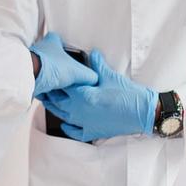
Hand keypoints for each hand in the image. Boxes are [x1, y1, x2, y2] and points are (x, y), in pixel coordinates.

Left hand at [30, 32, 98, 95]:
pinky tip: (49, 95)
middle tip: (68, 77)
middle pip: (54, 58)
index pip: (60, 39)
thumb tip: (94, 79)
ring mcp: (33, 63)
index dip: (66, 46)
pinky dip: (43, 89)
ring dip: (51, 81)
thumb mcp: (77, 71)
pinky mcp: (28, 75)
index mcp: (52, 42)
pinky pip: (38, 83)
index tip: (71, 53)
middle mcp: (40, 50)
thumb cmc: (49, 67)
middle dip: (60, 69)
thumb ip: (88, 75)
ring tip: (59, 89)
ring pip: (45, 72)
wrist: (28, 78)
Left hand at [41, 50, 157, 141]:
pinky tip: (64, 123)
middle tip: (43, 87)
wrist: (142, 113)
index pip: (63, 85)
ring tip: (48, 102)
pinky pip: (74, 132)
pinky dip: (67, 128)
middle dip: (50, 94)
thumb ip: (98, 64)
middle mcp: (80, 110)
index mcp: (83, 94)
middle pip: (58, 101)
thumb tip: (92, 54)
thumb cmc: (127, 94)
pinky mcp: (92, 132)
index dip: (55, 79)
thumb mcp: (111, 76)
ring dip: (54, 109)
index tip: (48, 73)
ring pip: (62, 116)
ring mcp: (85, 123)